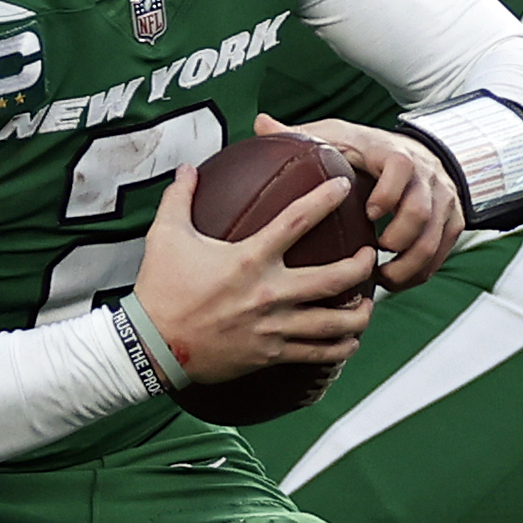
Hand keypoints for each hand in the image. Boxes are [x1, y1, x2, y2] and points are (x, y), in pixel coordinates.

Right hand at [132, 155, 373, 387]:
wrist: (152, 346)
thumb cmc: (160, 290)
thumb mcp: (165, 236)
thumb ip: (179, 197)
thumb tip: (188, 168)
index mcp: (249, 258)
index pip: (297, 221)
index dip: (324, 199)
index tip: (343, 187)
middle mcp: (269, 292)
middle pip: (334, 278)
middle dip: (361, 265)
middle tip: (371, 255)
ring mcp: (273, 326)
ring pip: (333, 323)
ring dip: (359, 313)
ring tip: (369, 303)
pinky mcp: (270, 353)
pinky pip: (316, 354)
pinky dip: (338, 348)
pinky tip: (349, 341)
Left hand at [276, 114, 466, 289]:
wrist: (417, 153)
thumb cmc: (365, 150)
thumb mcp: (335, 136)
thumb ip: (301, 135)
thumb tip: (261, 124)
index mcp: (393, 153)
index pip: (402, 167)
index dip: (388, 192)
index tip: (370, 213)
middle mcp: (425, 175)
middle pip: (423, 210)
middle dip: (400, 239)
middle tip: (374, 254)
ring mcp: (442, 198)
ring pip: (435, 238)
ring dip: (409, 264)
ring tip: (382, 277)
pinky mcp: (451, 220)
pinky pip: (441, 252)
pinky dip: (420, 271)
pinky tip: (394, 280)